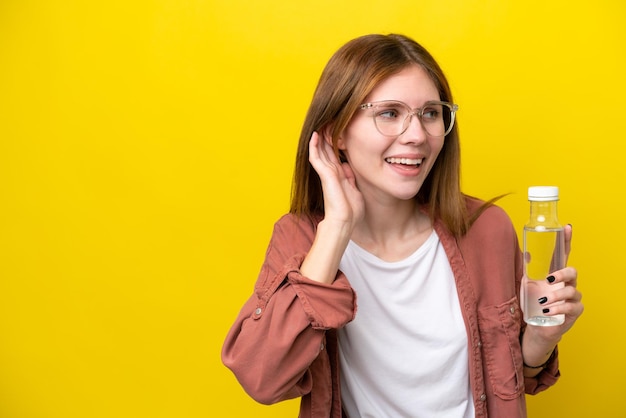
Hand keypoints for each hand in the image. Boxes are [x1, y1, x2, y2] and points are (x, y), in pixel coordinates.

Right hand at [308, 131, 363, 229]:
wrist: (344, 221)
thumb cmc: (350, 211)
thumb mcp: (355, 190)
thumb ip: (350, 177)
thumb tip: (347, 166)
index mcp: (339, 176)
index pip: (335, 156)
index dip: (334, 144)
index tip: (336, 132)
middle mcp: (331, 173)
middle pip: (326, 150)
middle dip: (326, 137)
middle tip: (325, 122)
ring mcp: (326, 173)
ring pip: (320, 151)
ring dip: (319, 138)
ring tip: (319, 124)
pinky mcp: (324, 175)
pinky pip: (316, 157)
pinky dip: (314, 146)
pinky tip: (315, 135)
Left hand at [527, 224, 583, 342]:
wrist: (536, 326)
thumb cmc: (533, 303)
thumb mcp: (527, 285)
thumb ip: (528, 271)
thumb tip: (526, 253)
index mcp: (556, 274)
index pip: (563, 255)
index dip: (566, 241)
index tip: (567, 227)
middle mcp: (567, 284)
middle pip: (573, 271)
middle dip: (562, 273)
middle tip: (549, 279)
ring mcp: (572, 298)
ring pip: (571, 291)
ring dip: (556, 296)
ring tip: (543, 301)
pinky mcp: (574, 312)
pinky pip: (571, 307)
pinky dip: (558, 308)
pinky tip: (547, 311)